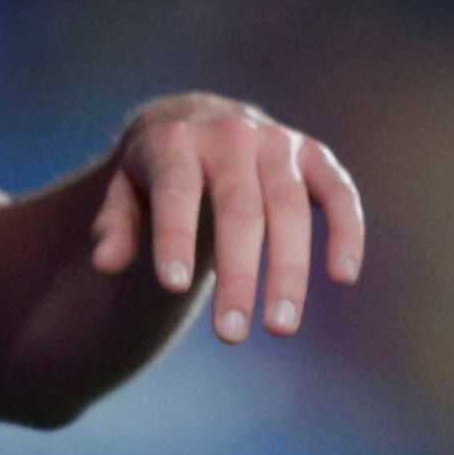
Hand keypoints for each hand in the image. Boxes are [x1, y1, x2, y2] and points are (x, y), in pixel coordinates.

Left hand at [88, 93, 367, 345]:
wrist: (197, 119)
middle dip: (238, 274)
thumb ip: (116, 225)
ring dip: (290, 269)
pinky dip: (346, 231)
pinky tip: (342, 276)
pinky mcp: (313, 155)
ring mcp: (277, 143)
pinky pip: (338, 192)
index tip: (173, 287)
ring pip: (290, 207)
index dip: (175, 236)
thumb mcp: (124, 190)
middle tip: (231, 335)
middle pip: (239, 208)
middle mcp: (231, 136)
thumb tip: (107, 262)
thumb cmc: (156, 172)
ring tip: (281, 328)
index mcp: (176, 142)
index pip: (176, 189)